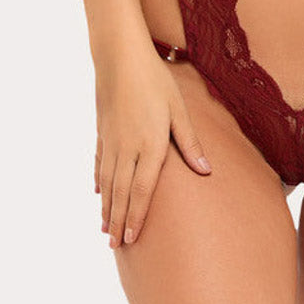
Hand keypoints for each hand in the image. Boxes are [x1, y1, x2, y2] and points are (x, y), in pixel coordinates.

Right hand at [93, 46, 211, 248]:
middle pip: (121, 193)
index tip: (133, 240)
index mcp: (150, 145)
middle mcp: (127, 148)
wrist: (120, 56)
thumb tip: (206, 171)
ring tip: (105, 229)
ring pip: (107, 182)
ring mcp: (111, 141)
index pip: (142, 191)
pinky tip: (98, 192)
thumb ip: (189, 142)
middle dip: (118, 221)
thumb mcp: (178, 109)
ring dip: (106, 207)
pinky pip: (99, 163)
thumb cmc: (155, 79)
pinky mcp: (102, 131)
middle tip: (114, 247)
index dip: (137, 217)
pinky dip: (99, 181)